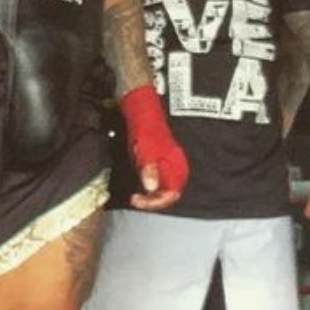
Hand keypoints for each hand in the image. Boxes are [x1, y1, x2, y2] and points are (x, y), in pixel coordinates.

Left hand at [119, 85, 187, 210]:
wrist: (141, 107)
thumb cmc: (145, 126)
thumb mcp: (144, 148)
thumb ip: (148, 167)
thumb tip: (150, 188)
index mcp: (175, 165)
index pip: (171, 194)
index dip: (155, 202)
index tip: (138, 200)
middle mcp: (174, 167)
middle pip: (167, 194)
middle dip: (151, 201)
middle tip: (134, 199)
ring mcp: (167, 165)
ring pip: (161, 189)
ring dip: (148, 195)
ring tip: (134, 194)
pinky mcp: (159, 162)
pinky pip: (156, 181)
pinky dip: (147, 186)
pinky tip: (137, 185)